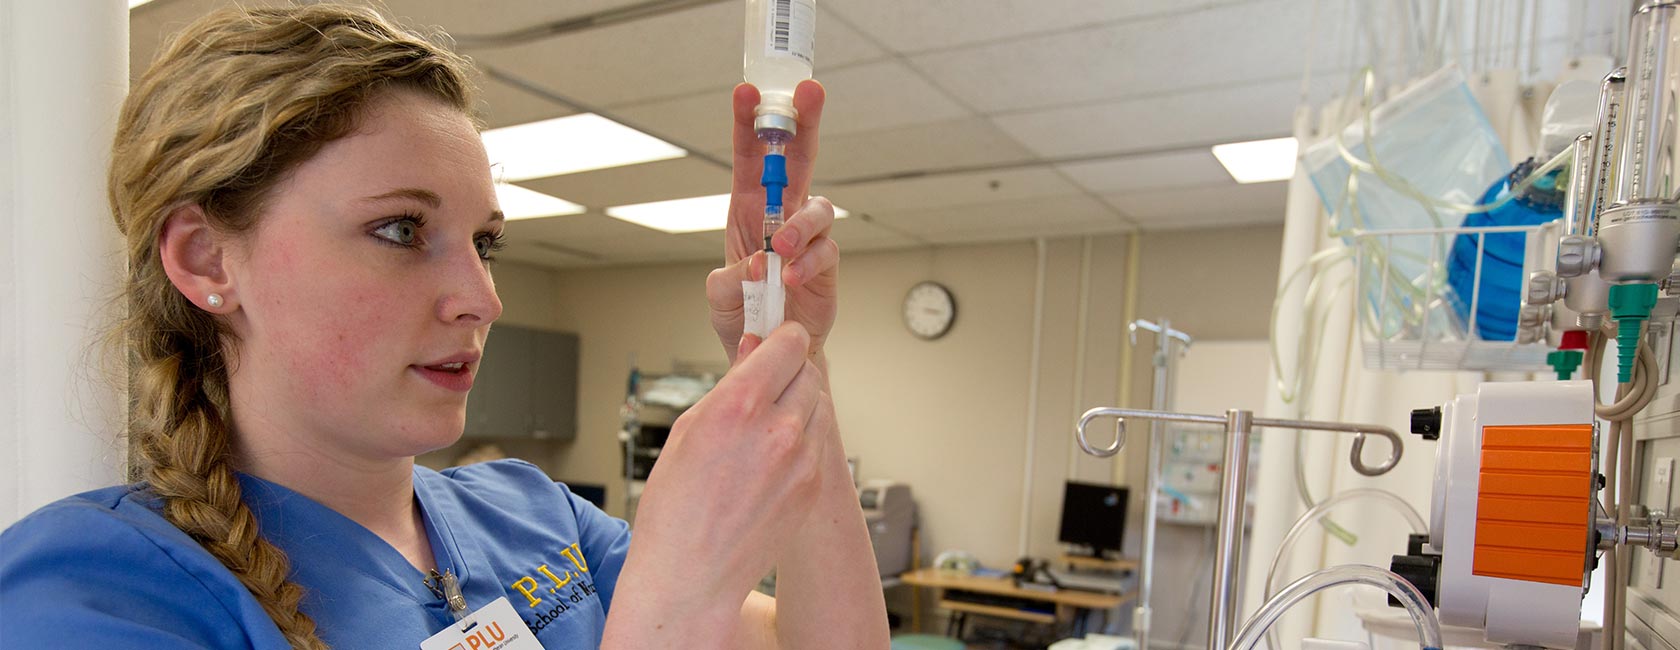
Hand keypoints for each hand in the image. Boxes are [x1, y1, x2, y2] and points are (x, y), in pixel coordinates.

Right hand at [609, 323, 831, 633]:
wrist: (691, 575)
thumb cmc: (675, 507)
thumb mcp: (689, 430)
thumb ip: (730, 384)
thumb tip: (754, 349)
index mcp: (739, 405)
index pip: (789, 343)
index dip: (781, 340)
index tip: (773, 345)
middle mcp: (778, 429)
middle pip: (809, 371)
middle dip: (789, 373)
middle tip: (765, 387)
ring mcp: (802, 460)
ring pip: (818, 405)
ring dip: (798, 405)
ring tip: (764, 427)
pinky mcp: (813, 486)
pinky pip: (817, 443)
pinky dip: (800, 441)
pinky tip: (769, 460)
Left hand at [707, 80, 837, 364]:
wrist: (771, 353)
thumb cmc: (744, 317)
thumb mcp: (720, 298)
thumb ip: (727, 282)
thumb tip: (752, 266)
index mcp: (749, 209)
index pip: (751, 157)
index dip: (750, 123)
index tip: (748, 93)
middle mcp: (781, 215)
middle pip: (798, 159)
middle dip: (804, 122)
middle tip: (810, 93)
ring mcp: (808, 238)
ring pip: (817, 208)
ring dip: (799, 223)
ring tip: (780, 250)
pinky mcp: (827, 265)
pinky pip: (826, 251)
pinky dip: (807, 263)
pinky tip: (789, 278)